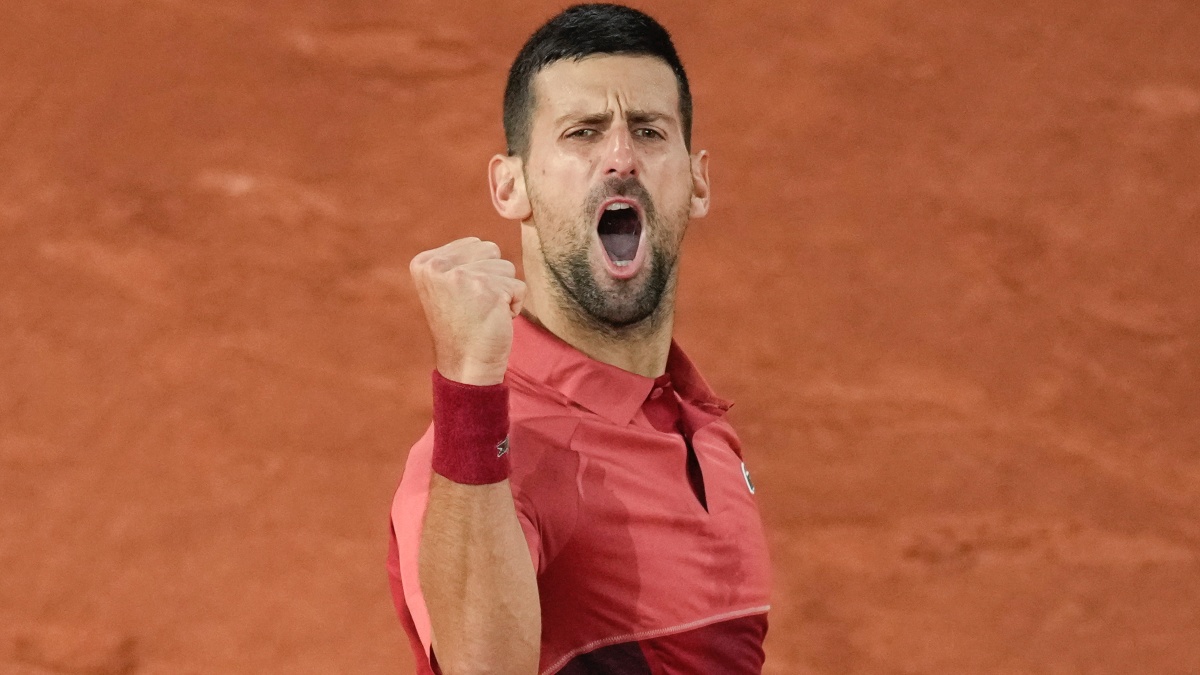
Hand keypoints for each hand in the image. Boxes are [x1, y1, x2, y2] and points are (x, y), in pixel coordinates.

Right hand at [409, 237, 525, 385]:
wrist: (465, 366)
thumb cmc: (462, 327)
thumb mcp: (447, 286)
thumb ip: (459, 260)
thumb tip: (483, 243)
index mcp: (425, 262)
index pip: (474, 243)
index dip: (478, 271)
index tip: (462, 298)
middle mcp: (438, 266)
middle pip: (491, 250)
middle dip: (492, 278)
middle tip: (475, 306)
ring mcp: (462, 277)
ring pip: (506, 268)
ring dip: (503, 292)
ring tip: (483, 313)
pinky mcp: (487, 290)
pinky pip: (519, 287)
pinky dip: (514, 305)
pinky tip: (495, 320)